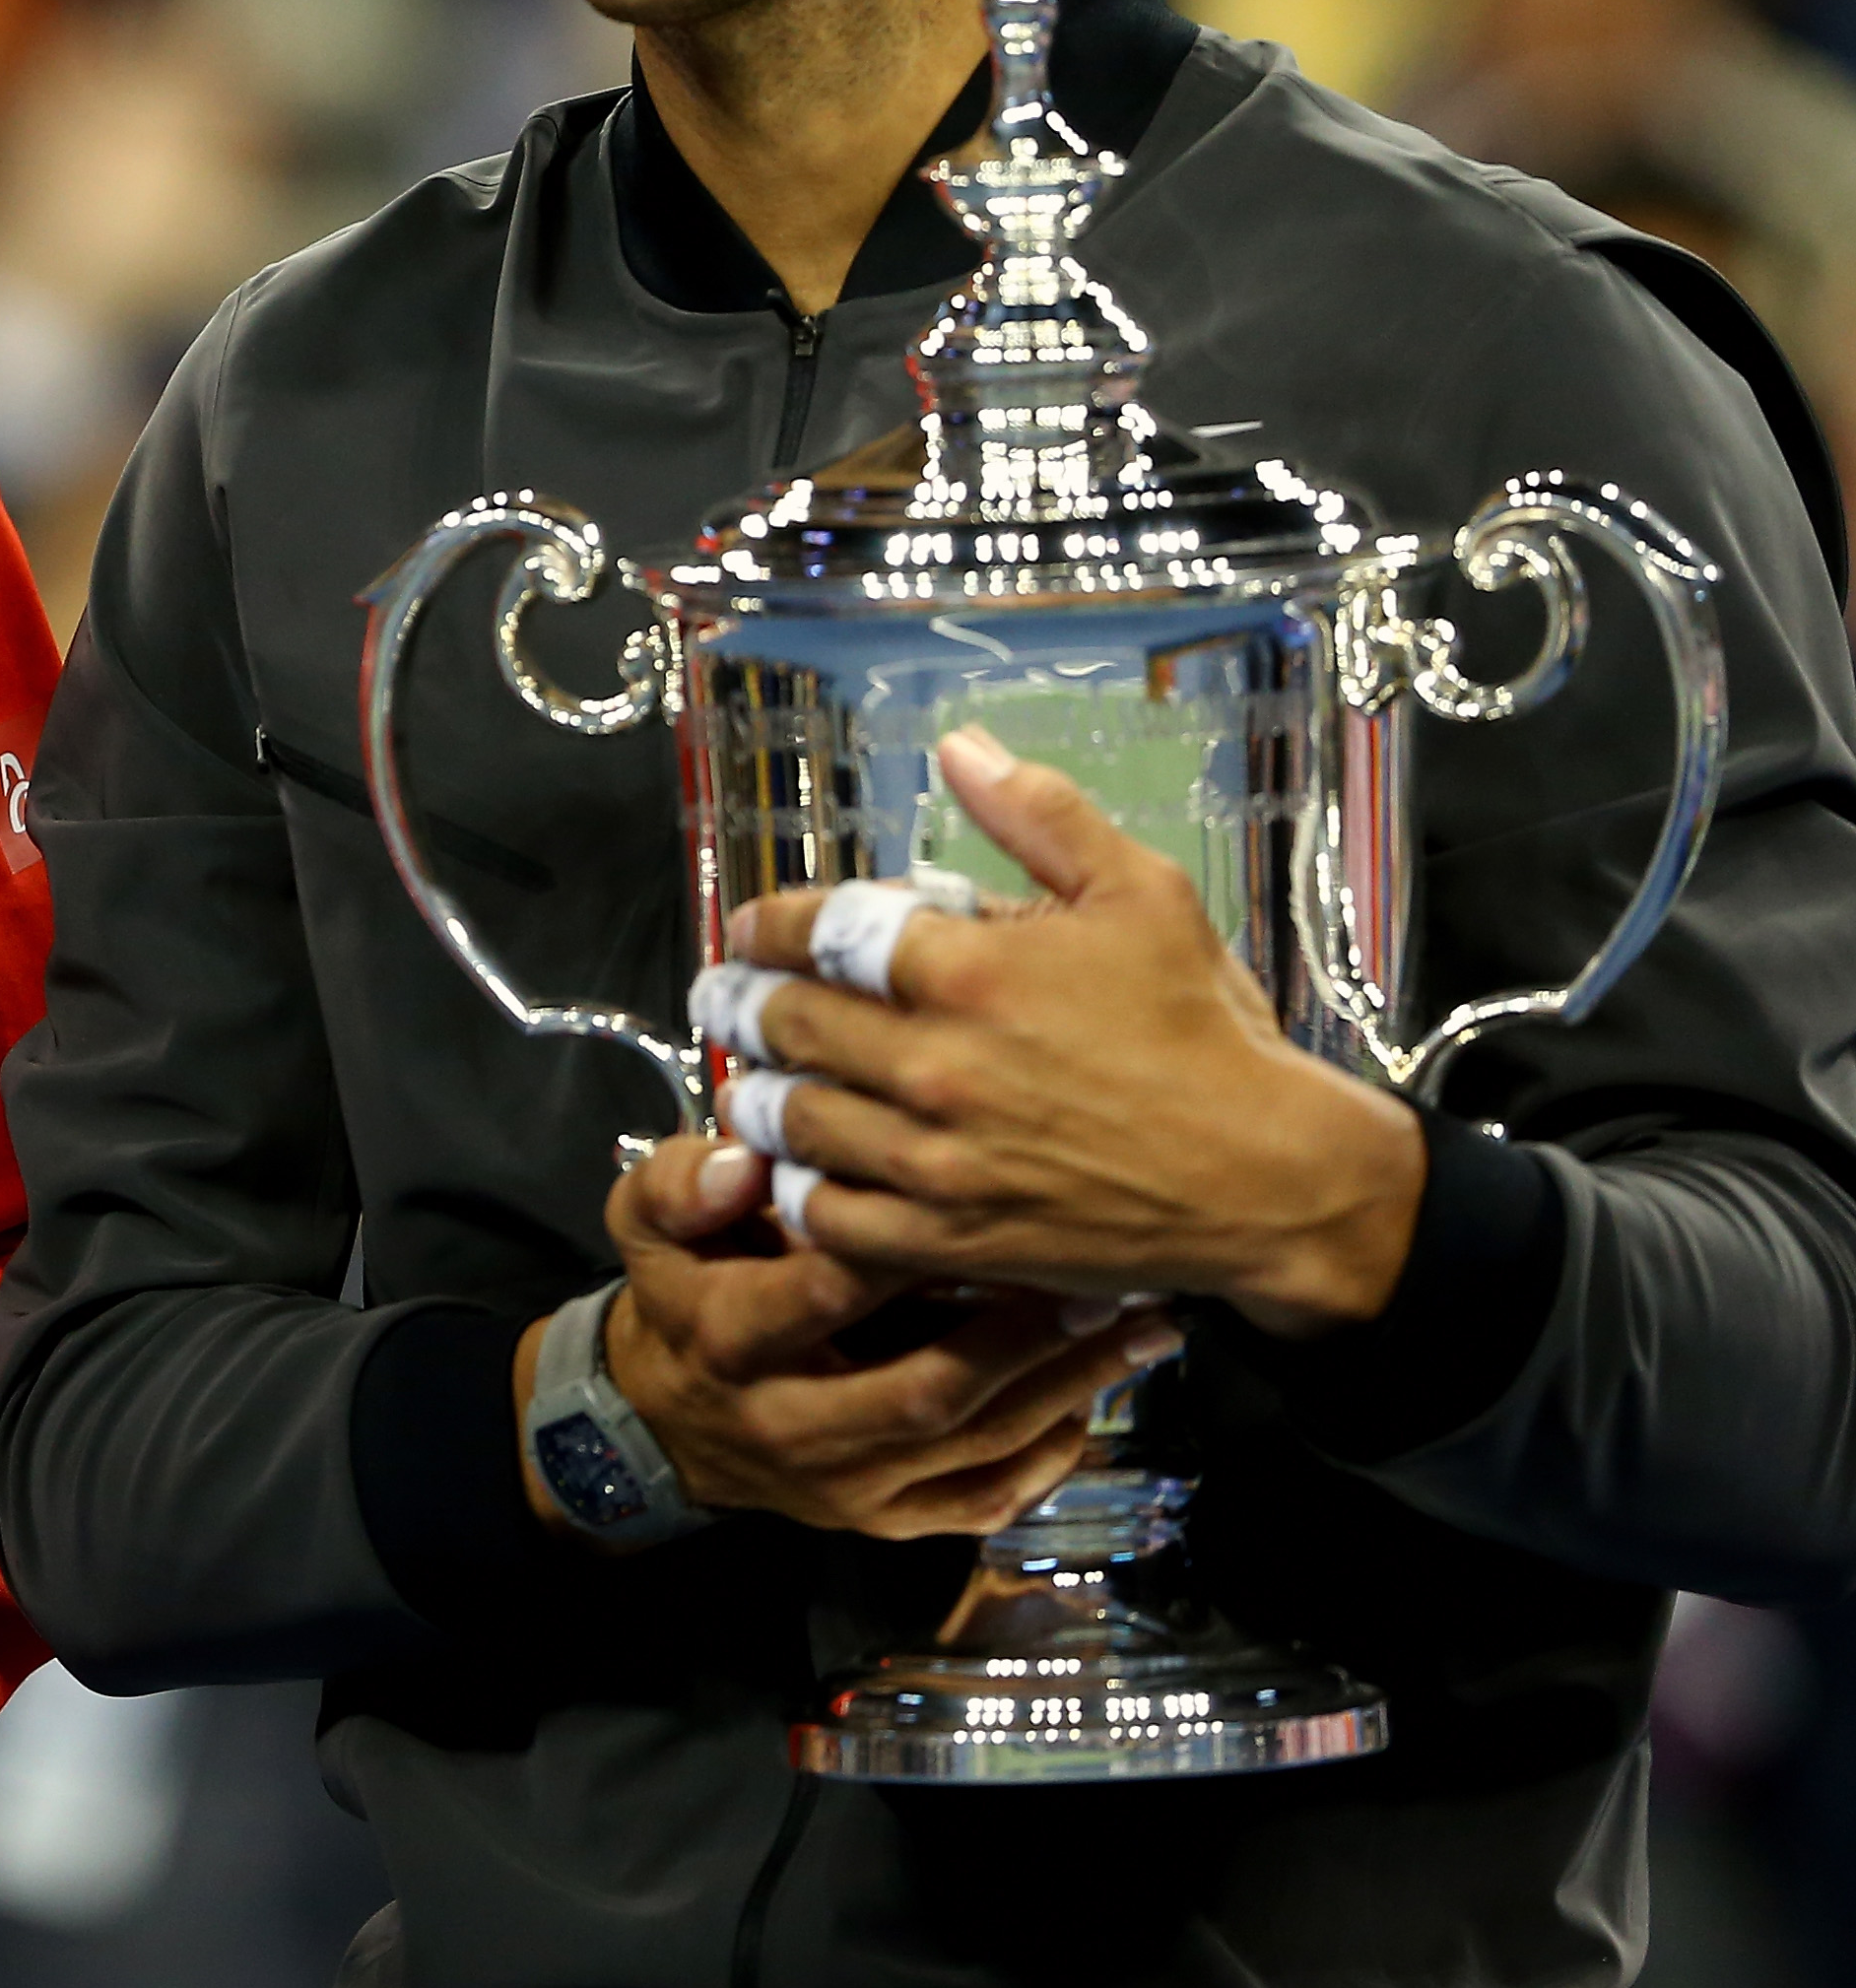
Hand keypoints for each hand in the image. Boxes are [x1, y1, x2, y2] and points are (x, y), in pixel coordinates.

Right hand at [539, 1132, 1182, 1540]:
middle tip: (1103, 1281)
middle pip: (925, 1389)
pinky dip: (1050, 1456)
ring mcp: (846, 1485)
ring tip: (1140, 1329)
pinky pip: (984, 1500)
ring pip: (972, 1446)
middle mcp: (790, 1425)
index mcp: (728, 1341)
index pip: (819, 1296)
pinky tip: (1098, 1399)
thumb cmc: (680, 1294)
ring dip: (1065, 1387)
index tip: (982, 1200)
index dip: (903, 1252)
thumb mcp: (645, 1224)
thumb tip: (744, 1161)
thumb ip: (681, 1183)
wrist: (668, 1421)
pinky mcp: (886, 1517)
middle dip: (1025, 1336)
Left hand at [723, 727, 1427, 1333]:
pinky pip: (830, 1215)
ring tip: (741, 1078)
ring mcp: (935, 1159)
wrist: (1270, 1176)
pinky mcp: (948, 1238)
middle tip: (718, 996)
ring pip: (792, 1120)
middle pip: (789, 1023)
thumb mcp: (1141, 894)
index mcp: (972, 971)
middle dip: (740, 1003)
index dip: (769, 924)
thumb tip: (960, 748)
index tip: (750, 928)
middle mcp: (936, 1065)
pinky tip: (789, 1168)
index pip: (821, 931)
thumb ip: (1039, 815)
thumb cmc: (1208, 1032)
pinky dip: (795, 1188)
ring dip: (753, 1092)